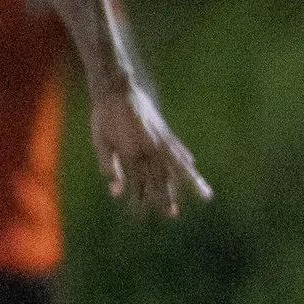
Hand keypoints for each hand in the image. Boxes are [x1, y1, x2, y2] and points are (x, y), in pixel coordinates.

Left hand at [91, 85, 211, 216]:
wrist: (117, 89)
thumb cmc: (104, 116)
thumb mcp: (100, 142)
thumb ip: (108, 167)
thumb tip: (116, 192)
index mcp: (133, 152)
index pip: (139, 183)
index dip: (139, 199)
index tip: (139, 214)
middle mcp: (151, 148)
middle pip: (161, 178)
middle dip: (166, 197)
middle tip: (172, 214)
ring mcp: (160, 139)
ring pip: (177, 166)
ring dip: (190, 181)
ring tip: (204, 193)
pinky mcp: (163, 130)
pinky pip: (177, 148)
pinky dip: (184, 158)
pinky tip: (192, 164)